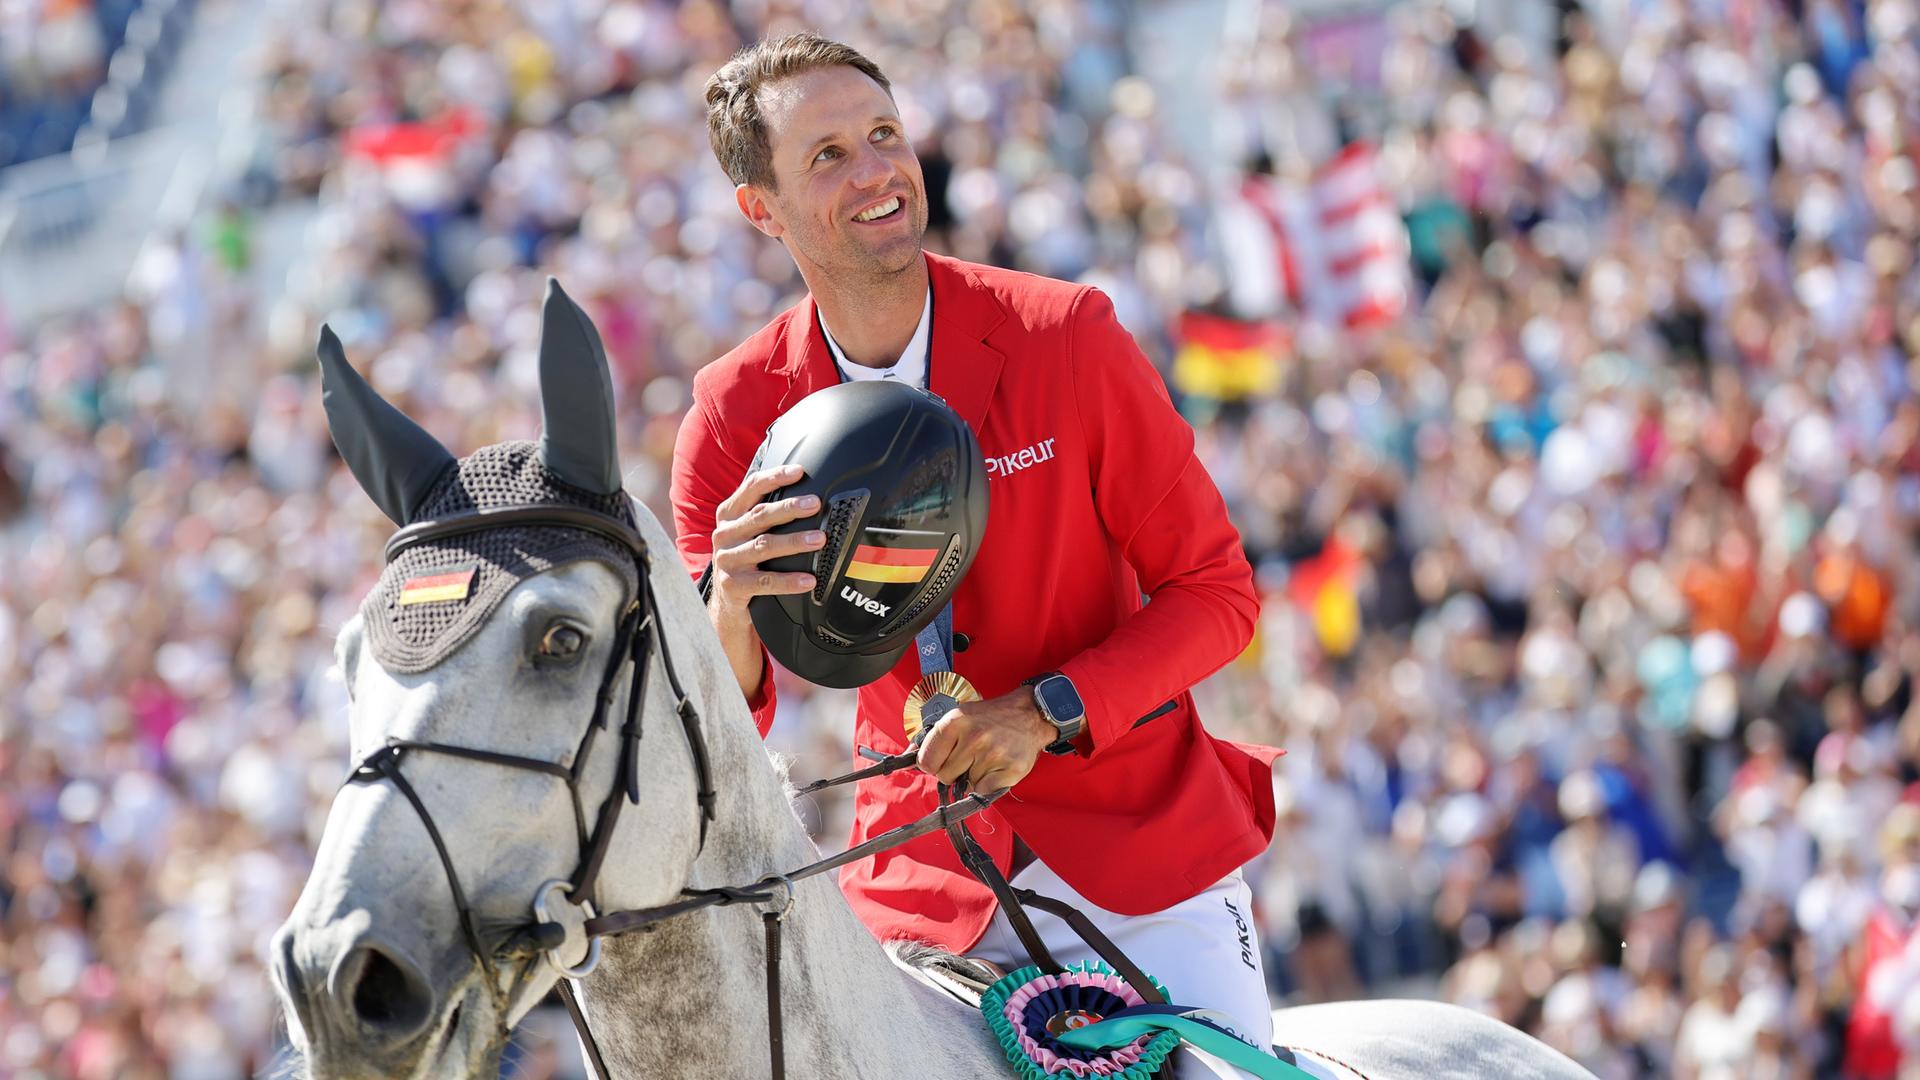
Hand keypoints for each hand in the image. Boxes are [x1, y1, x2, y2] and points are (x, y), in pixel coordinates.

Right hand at [708, 463, 825, 618]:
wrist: (725, 601)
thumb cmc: (744, 560)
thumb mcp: (746, 533)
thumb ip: (763, 513)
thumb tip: (805, 495)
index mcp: (728, 515)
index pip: (751, 488)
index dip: (775, 477)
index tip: (799, 472)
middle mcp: (724, 534)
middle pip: (759, 515)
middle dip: (789, 508)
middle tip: (814, 504)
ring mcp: (726, 560)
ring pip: (764, 546)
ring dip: (794, 541)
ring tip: (819, 539)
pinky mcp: (733, 585)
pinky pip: (766, 582)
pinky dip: (789, 581)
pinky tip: (808, 580)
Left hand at [915, 689, 1055, 794]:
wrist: (1029, 714)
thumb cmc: (990, 717)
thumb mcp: (958, 716)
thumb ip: (932, 738)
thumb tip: (907, 755)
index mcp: (955, 722)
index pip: (926, 762)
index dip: (932, 764)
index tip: (942, 759)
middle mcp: (974, 737)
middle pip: (944, 776)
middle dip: (954, 771)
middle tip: (969, 755)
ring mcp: (993, 755)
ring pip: (965, 785)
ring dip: (973, 776)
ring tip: (986, 756)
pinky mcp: (1010, 770)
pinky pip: (984, 791)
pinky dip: (988, 784)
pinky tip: (996, 767)